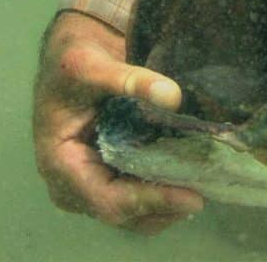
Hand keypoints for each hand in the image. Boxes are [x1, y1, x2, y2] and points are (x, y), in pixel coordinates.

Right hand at [33, 10, 203, 234]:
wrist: (70, 54)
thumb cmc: (73, 61)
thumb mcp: (93, 65)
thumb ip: (130, 79)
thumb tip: (173, 96)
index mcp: (61, 162)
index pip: (108, 199)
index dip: (150, 200)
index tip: (190, 197)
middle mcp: (74, 182)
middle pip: (123, 211)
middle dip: (163, 205)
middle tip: (205, 191)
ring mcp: (92, 180)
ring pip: (133, 210)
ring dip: (166, 201)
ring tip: (203, 184)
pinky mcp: (109, 171)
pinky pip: (137, 191)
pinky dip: (163, 188)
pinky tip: (191, 174)